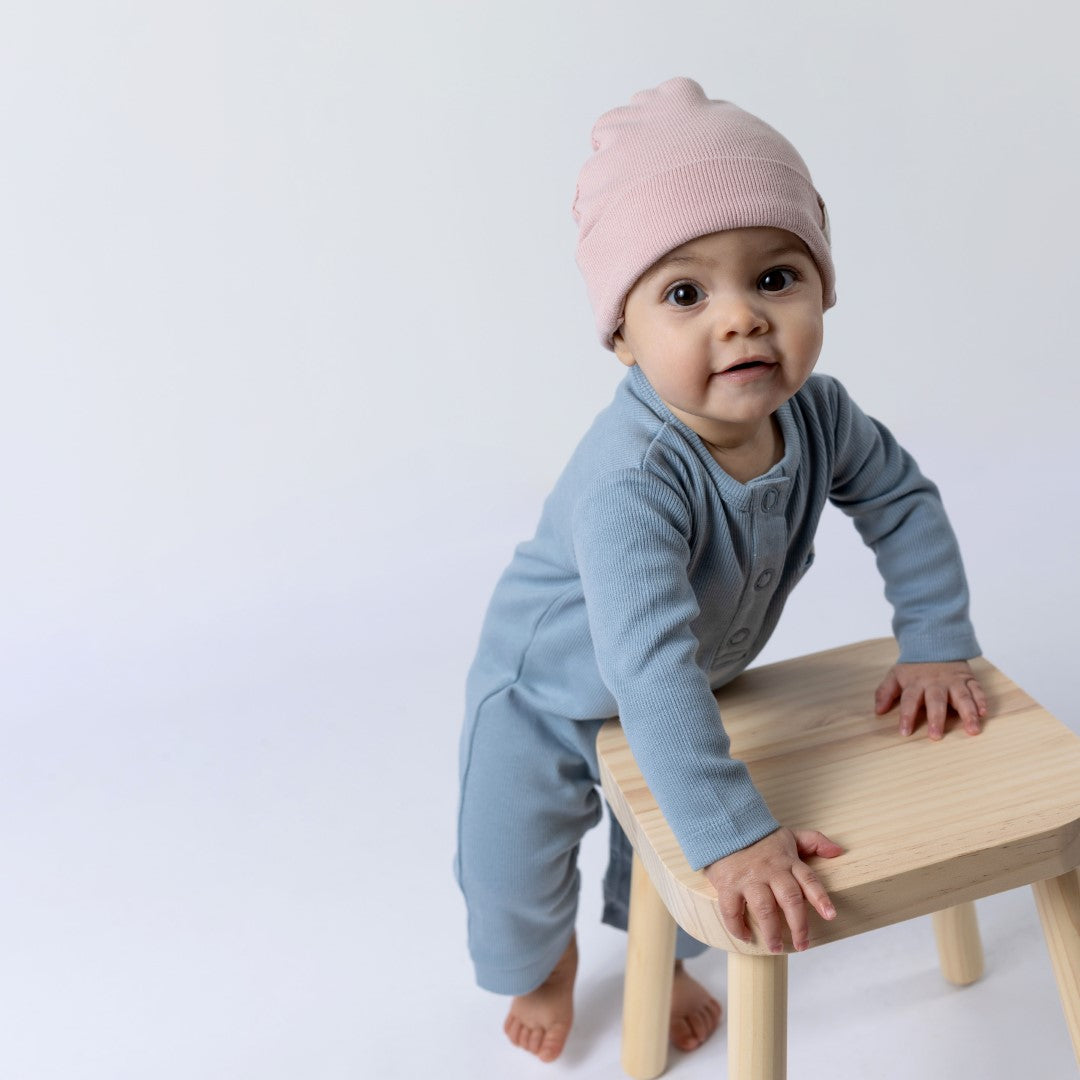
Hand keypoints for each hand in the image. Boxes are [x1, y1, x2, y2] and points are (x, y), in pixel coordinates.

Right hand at [702, 827, 842, 952]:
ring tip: (776, 947)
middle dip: (798, 925)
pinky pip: (732, 910)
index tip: (830, 915)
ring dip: (771, 931)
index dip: (820, 898)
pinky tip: (746, 936)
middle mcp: (770, 871)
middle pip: (790, 899)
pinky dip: (737, 927)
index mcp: (787, 861)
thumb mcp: (788, 835)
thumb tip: (838, 851)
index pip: (808, 879)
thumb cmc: (759, 838)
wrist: (723, 826)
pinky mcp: (728, 885)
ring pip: (764, 908)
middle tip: (802, 945)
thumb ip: (814, 841)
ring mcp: (749, 879)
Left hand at [874, 660, 988, 739]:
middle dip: (936, 718)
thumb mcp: (895, 675)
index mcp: (915, 683)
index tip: (904, 732)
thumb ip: (885, 692)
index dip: (906, 716)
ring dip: (968, 713)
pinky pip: (977, 689)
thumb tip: (878, 711)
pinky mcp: (968, 678)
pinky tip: (984, 713)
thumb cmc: (914, 667)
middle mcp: (935, 683)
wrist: (933, 643)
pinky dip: (981, 700)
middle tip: (936, 736)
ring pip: (962, 697)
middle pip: (936, 701)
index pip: (909, 700)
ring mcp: (953, 681)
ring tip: (972, 730)